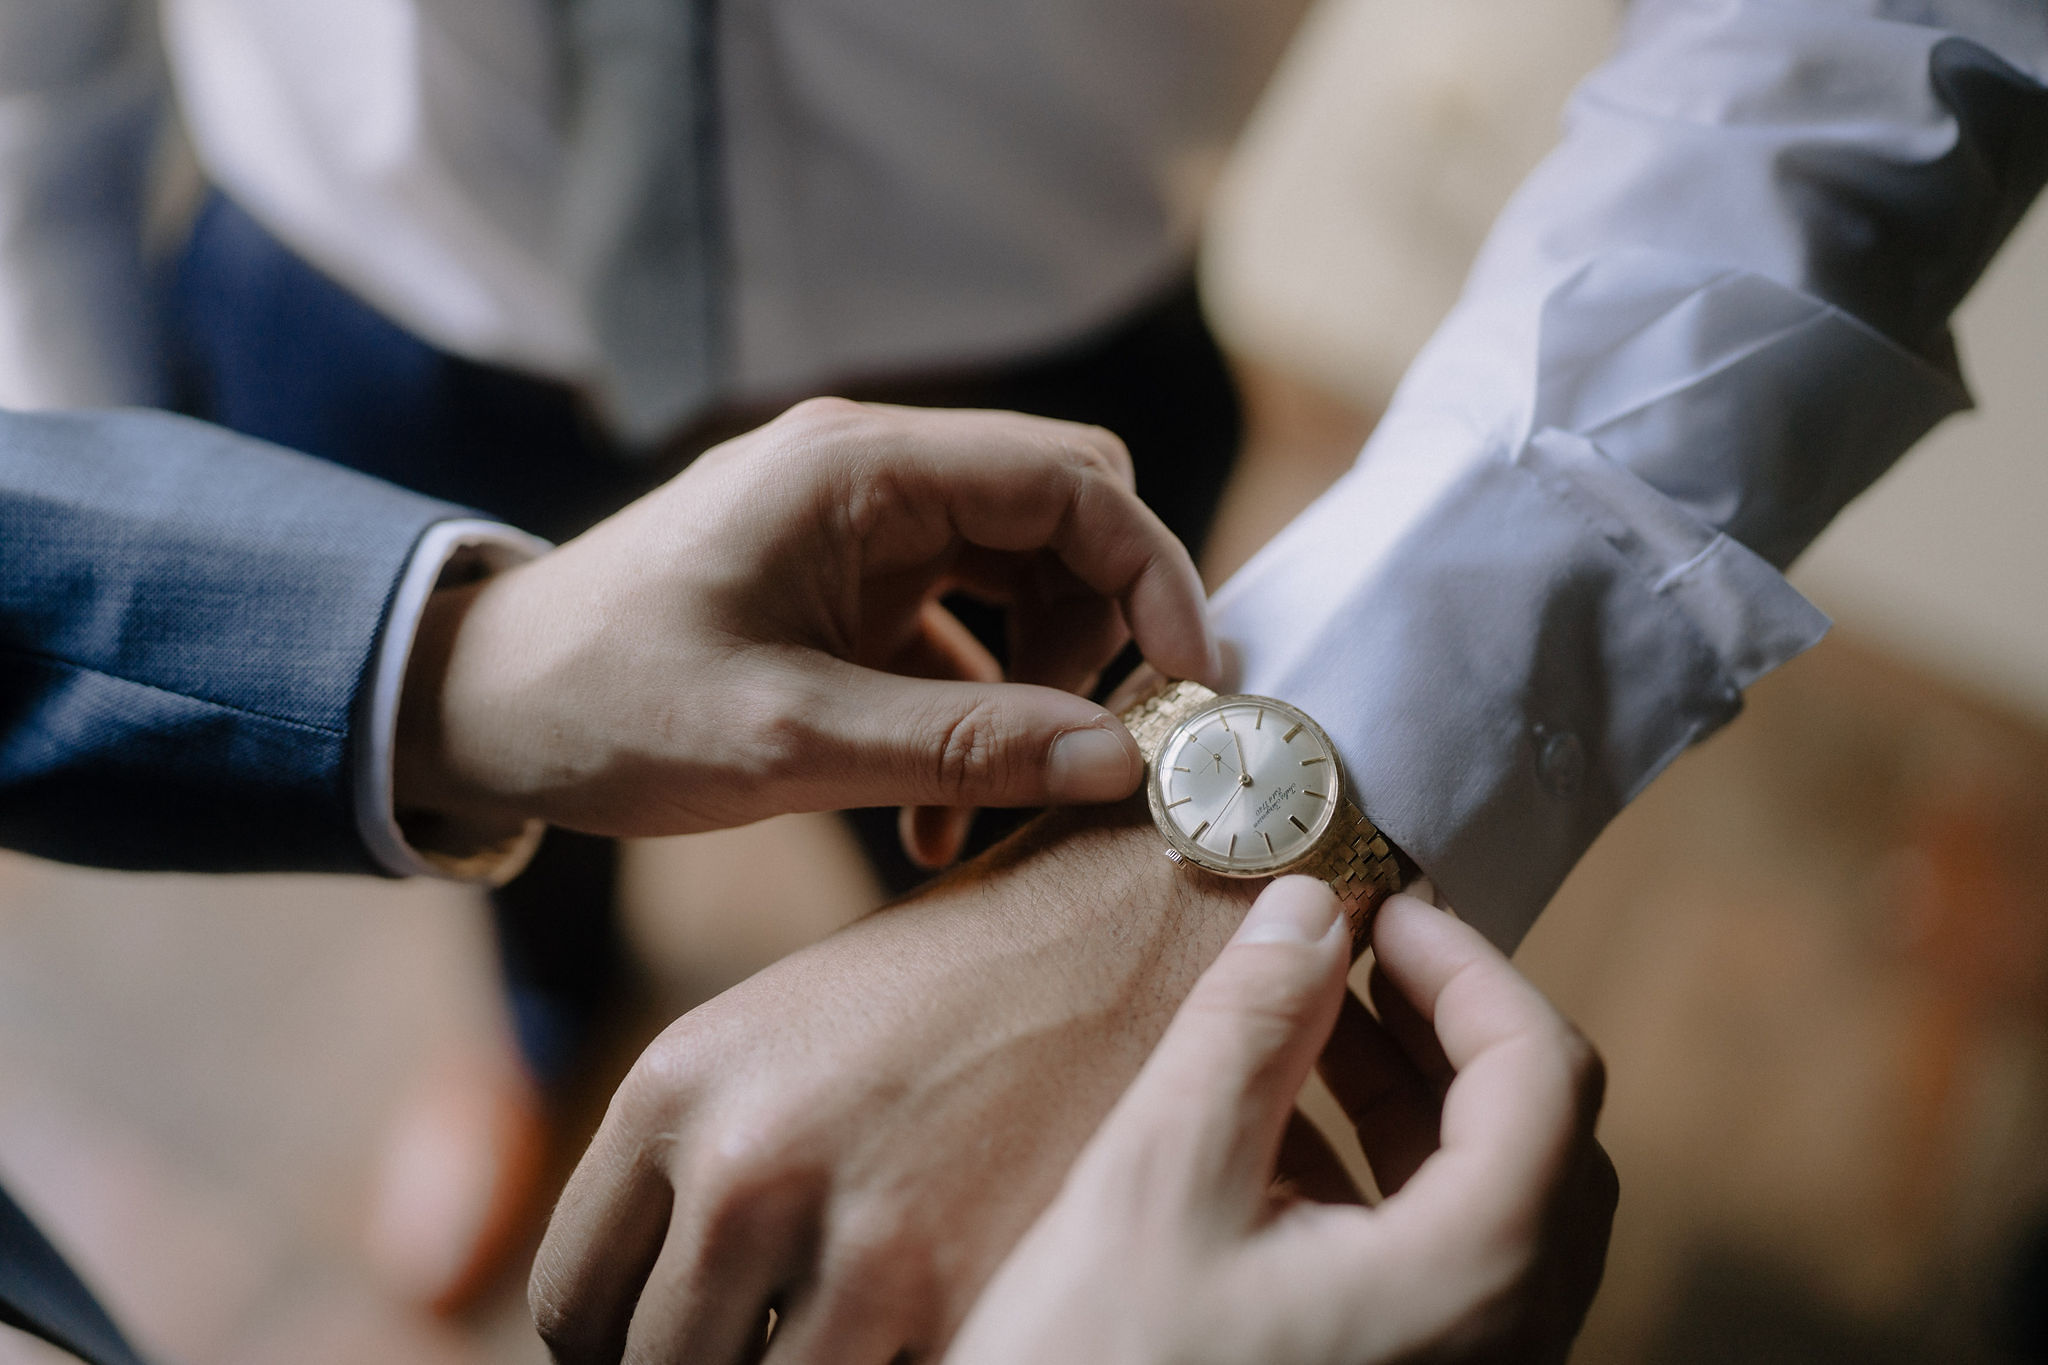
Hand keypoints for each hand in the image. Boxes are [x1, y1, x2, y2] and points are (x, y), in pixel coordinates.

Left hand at [393, 399, 1217, 850]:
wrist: (478, 708)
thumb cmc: (604, 703)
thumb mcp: (784, 737)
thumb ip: (961, 746)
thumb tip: (1120, 765)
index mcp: (859, 468)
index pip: (1071, 482)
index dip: (1153, 577)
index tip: (1189, 689)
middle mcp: (874, 475)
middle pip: (1064, 525)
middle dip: (1095, 642)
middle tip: (1081, 755)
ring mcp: (863, 529)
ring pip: (1023, 582)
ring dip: (1031, 695)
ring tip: (975, 809)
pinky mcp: (849, 585)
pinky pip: (962, 632)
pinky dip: (974, 713)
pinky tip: (932, 810)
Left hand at [529, 801, 1260, 1362]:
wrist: (1130, 921)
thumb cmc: (960, 982)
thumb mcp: (783, 1037)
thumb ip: (702, 1162)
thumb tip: (650, 1310)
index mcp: (675, 1088)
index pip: (573, 1304)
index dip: (623, 1347)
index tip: (690, 1344)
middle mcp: (741, 1160)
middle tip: (776, 1342)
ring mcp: (848, 1231)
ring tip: (862, 1330)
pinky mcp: (955, 1285)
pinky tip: (934, 1324)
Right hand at [944, 880, 1616, 1364]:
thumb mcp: (1160, 1182)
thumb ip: (1247, 1031)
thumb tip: (1307, 907)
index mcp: (1473, 1279)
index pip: (1543, 1072)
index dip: (1467, 967)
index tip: (1382, 909)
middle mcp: (1502, 1340)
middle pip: (1537, 1134)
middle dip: (1445, 1025)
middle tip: (1355, 954)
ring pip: (1495, 1202)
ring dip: (1417, 1097)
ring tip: (1316, 1025)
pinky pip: (1444, 1265)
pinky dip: (1388, 1178)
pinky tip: (1285, 1141)